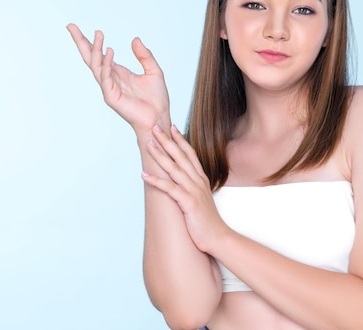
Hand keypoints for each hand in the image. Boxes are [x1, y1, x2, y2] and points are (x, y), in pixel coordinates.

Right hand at [67, 23, 170, 134]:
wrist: (160, 117)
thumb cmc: (156, 99)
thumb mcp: (154, 71)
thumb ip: (145, 56)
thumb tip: (135, 39)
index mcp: (118, 73)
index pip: (99, 54)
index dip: (89, 41)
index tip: (76, 27)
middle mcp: (110, 79)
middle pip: (91, 58)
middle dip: (81, 43)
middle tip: (71, 26)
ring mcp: (109, 88)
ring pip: (97, 65)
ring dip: (96, 49)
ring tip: (99, 34)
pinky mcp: (112, 97)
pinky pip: (106, 78)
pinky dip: (106, 64)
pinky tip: (109, 52)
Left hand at [141, 125, 229, 252]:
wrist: (218, 237)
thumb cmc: (207, 220)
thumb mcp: (200, 198)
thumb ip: (193, 186)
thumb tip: (181, 180)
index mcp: (201, 179)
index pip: (190, 154)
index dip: (180, 140)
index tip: (171, 127)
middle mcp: (198, 181)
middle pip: (181, 156)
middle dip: (167, 141)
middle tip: (155, 127)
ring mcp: (194, 191)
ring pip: (175, 169)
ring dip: (160, 155)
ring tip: (149, 144)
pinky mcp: (189, 203)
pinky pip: (170, 189)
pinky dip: (156, 180)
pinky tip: (144, 175)